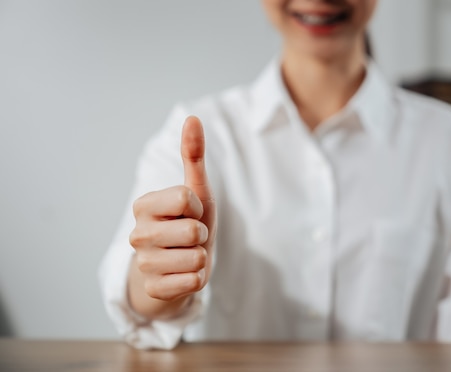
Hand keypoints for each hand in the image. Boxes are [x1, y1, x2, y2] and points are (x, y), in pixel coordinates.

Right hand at [128, 116, 215, 316]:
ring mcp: (143, 264)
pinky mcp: (154, 290)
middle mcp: (137, 234)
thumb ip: (193, 156)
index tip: (190, 212)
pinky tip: (183, 275)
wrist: (179, 268)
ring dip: (200, 257)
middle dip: (202, 234)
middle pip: (193, 229)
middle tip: (191, 238)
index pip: (185, 197)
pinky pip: (194, 282)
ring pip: (196, 257)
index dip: (198, 206)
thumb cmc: (188, 224)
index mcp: (143, 206)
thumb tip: (193, 117)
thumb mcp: (196, 191)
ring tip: (187, 255)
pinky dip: (197, 278)